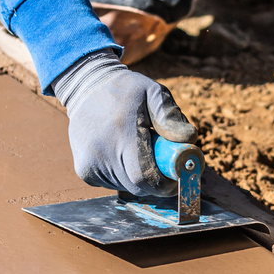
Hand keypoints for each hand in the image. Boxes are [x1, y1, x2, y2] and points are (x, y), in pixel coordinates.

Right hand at [52, 50, 196, 196]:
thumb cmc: (126, 90)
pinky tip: (122, 155)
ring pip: (125, 186)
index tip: (176, 179)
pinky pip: (111, 184)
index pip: (145, 177)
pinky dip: (123, 176)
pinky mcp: (84, 169)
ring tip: (140, 154)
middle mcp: (102, 152)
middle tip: (164, 167)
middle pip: (137, 186)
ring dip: (139, 179)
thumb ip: (170, 115)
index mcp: (122, 133)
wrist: (86, 86)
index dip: (164, 184)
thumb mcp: (152, 92)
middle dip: (155, 183)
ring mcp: (89, 163)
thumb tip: (189, 138)